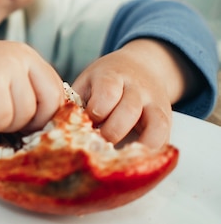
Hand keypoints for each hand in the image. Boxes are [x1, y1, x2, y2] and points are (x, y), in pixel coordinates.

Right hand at [0, 38, 63, 132]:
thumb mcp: (2, 70)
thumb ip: (26, 86)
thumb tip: (49, 121)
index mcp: (27, 55)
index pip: (57, 91)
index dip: (46, 113)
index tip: (27, 122)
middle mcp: (21, 58)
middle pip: (48, 105)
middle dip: (30, 122)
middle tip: (6, 120)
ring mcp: (7, 69)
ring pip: (25, 116)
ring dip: (4, 122)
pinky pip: (2, 120)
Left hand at [72, 39, 192, 148]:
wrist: (141, 67)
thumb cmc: (105, 80)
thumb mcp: (87, 82)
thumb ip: (76, 102)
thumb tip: (60, 128)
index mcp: (112, 75)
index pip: (107, 92)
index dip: (95, 112)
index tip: (85, 124)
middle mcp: (138, 88)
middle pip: (129, 110)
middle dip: (110, 132)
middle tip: (97, 143)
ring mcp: (156, 103)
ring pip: (155, 126)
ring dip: (136, 145)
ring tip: (118, 156)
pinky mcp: (166, 119)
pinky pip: (165, 138)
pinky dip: (152, 152)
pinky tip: (135, 159)